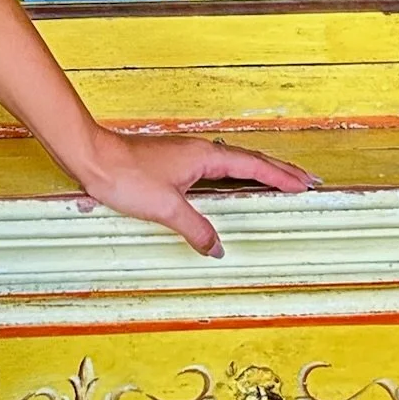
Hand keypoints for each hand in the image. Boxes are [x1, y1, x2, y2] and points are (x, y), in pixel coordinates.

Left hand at [66, 127, 318, 257]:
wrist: (93, 158)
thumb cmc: (126, 175)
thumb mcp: (166, 208)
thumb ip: (196, 228)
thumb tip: (217, 248)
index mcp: (204, 156)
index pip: (252, 165)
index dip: (280, 175)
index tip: (305, 183)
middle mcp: (198, 152)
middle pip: (247, 159)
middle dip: (277, 170)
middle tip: (304, 180)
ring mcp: (186, 156)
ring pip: (231, 163)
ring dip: (256, 171)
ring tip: (276, 182)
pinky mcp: (173, 164)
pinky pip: (215, 169)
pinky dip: (233, 176)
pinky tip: (231, 186)